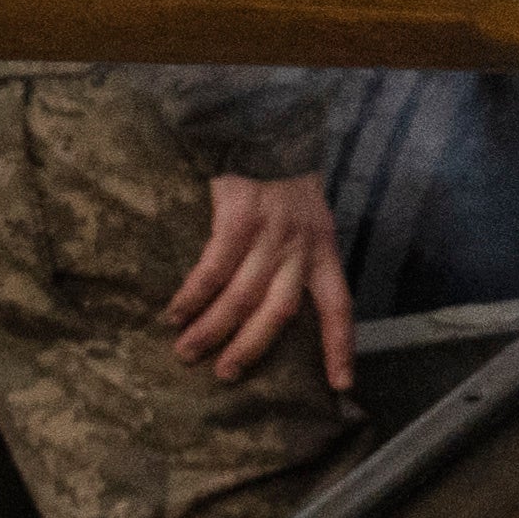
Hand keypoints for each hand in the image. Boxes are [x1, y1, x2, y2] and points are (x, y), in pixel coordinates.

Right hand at [165, 171, 353, 390]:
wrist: (268, 132)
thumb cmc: (285, 184)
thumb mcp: (310, 220)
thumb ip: (301, 259)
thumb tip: (273, 309)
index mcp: (324, 250)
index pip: (339, 307)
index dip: (340, 346)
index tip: (342, 385)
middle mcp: (301, 247)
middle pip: (279, 312)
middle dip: (251, 348)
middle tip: (226, 375)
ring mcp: (270, 234)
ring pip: (242, 296)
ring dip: (212, 329)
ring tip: (187, 352)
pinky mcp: (238, 218)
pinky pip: (212, 269)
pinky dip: (192, 296)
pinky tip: (175, 314)